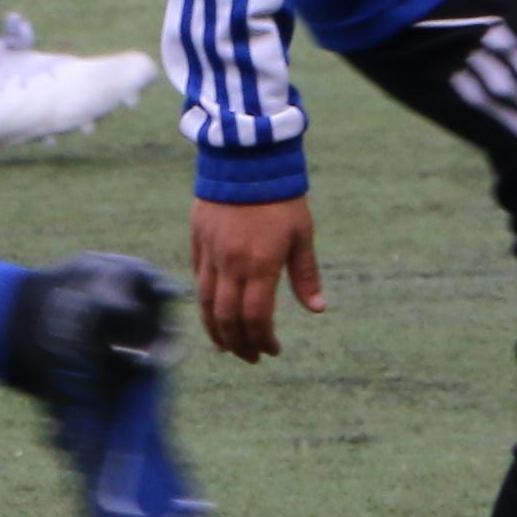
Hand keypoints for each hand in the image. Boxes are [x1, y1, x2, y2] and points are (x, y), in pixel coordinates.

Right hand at [190, 195, 324, 362]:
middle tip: (250, 357)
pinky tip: (213, 315)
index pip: (257, 317)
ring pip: (206, 305)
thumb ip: (305, 274)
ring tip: (228, 347)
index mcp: (261, 264)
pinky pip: (199, 282)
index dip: (263, 340)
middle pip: (228, 319)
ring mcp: (211, 254)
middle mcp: (232, 264)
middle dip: (239, 344)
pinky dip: (205, 305)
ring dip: (216, 332)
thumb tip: (318, 309)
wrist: (245, 158)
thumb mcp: (301, 234)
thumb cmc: (280, 196)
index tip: (272, 350)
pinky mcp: (198, 242)